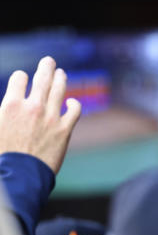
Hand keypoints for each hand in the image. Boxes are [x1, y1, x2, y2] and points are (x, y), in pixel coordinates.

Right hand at [0, 56, 81, 173]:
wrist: (21, 173)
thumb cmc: (3, 153)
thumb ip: (4, 112)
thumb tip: (8, 106)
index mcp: (11, 104)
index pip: (19, 78)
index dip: (21, 78)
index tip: (23, 79)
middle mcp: (32, 107)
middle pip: (42, 79)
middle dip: (46, 68)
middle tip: (50, 61)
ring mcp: (51, 117)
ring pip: (59, 91)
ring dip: (61, 79)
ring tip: (62, 73)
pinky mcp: (64, 130)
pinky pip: (74, 111)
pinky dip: (74, 104)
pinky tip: (73, 102)